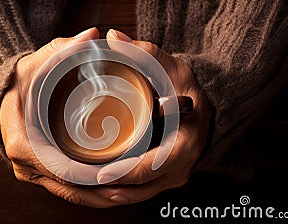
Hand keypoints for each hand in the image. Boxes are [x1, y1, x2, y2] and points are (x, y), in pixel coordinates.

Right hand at [0, 27, 133, 206]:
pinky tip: (107, 190)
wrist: (4, 95)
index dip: (90, 176)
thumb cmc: (21, 81)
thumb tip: (91, 37)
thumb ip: (64, 49)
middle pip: (67, 188)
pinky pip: (64, 187)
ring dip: (95, 196)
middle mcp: (25, 164)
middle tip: (129, 189)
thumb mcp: (39, 62)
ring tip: (124, 193)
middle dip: (98, 192)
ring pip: (67, 193)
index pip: (61, 170)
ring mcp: (30, 171)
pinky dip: (85, 191)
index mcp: (23, 143)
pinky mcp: (37, 172)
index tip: (116, 175)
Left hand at [92, 29, 212, 203]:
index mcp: (186, 140)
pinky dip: (126, 191)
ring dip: (119, 194)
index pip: (156, 164)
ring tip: (90, 191)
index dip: (128, 172)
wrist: (201, 105)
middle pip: (147, 185)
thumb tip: (113, 39)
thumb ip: (143, 53)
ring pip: (145, 192)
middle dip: (117, 187)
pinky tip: (105, 189)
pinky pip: (146, 189)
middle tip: (86, 184)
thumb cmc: (186, 89)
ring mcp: (177, 171)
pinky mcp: (169, 174)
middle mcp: (183, 162)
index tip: (102, 174)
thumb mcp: (170, 68)